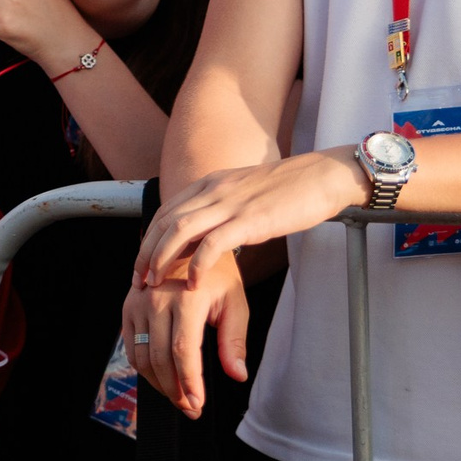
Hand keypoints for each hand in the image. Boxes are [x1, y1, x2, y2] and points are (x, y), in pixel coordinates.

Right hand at [126, 250, 250, 417]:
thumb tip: (237, 375)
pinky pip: (131, 346)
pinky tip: (162, 378)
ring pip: (142, 356)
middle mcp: (156, 299)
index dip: (190, 383)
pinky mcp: (128, 306)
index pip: (183, 352)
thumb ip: (234, 342)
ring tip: (178, 397)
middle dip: (175, 390)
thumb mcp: (235, 304)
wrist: (189, 242)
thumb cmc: (217, 276)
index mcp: (186, 299)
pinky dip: (144, 367)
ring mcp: (138, 302)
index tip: (199, 405)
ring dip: (159, 383)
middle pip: (160, 358)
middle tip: (191, 408)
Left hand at [136, 150, 362, 293]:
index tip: (141, 261)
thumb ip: (223, 206)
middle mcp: (213, 189)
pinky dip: (198, 264)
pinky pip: (213, 243)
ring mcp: (230, 204)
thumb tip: (210, 230)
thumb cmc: (290, 189)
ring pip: (180, 230)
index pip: (166, 210)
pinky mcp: (251, 220)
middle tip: (137, 279)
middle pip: (165, 220)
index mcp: (210, 183)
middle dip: (145, 250)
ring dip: (161, 258)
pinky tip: (193, 284)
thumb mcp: (244, 192)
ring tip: (154, 283)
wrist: (323, 176)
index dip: (149, 236)